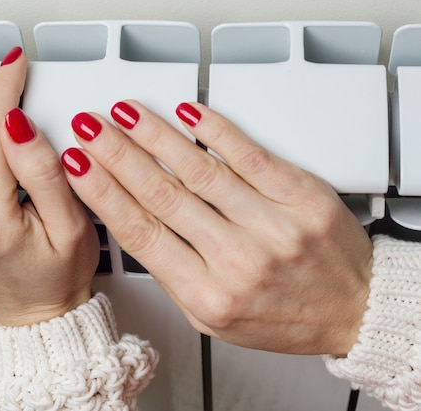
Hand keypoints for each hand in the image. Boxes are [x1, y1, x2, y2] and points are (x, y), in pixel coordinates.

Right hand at [60, 100, 372, 355]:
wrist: (352, 311)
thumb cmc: (285, 317)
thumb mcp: (214, 318)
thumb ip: (176, 275)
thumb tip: (138, 223)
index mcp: (209, 296)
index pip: (141, 233)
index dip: (103, 192)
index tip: (79, 166)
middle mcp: (239, 260)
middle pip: (162, 195)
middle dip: (117, 155)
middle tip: (90, 129)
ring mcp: (272, 224)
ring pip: (199, 170)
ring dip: (155, 136)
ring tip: (125, 115)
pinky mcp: (300, 196)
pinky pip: (250, 155)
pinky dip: (215, 130)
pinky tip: (187, 114)